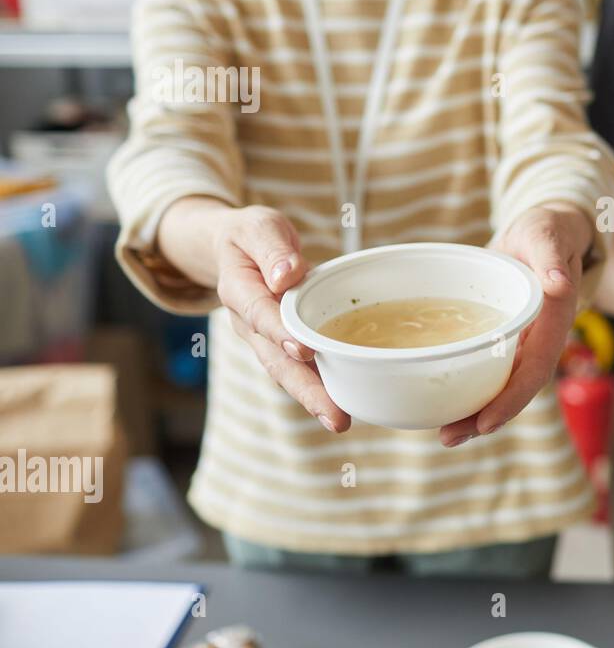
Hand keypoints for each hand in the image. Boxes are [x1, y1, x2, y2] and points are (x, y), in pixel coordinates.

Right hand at [213, 205, 349, 432]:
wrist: (233, 249)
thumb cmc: (250, 236)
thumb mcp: (258, 226)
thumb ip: (272, 248)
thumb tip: (287, 275)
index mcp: (238, 290)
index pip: (259, 314)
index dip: (280, 332)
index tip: (303, 349)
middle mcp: (248, 323)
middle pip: (275, 361)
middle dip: (305, 389)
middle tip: (335, 416)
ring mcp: (264, 339)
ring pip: (287, 373)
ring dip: (314, 398)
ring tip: (340, 421)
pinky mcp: (282, 345)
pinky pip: (300, 368)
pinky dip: (321, 386)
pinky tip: (346, 404)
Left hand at [437, 203, 592, 446]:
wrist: (545, 233)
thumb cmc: (545, 231)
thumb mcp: (546, 235)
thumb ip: (551, 257)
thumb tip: (560, 284)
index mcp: (554, 319)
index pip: (537, 368)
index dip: (512, 398)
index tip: (486, 421)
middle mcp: (541, 339)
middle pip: (516, 389)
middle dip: (487, 418)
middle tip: (449, 437)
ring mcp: (525, 343)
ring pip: (503, 387)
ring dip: (476, 413)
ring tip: (444, 434)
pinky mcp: (507, 341)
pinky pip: (491, 372)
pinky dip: (469, 391)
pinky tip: (444, 405)